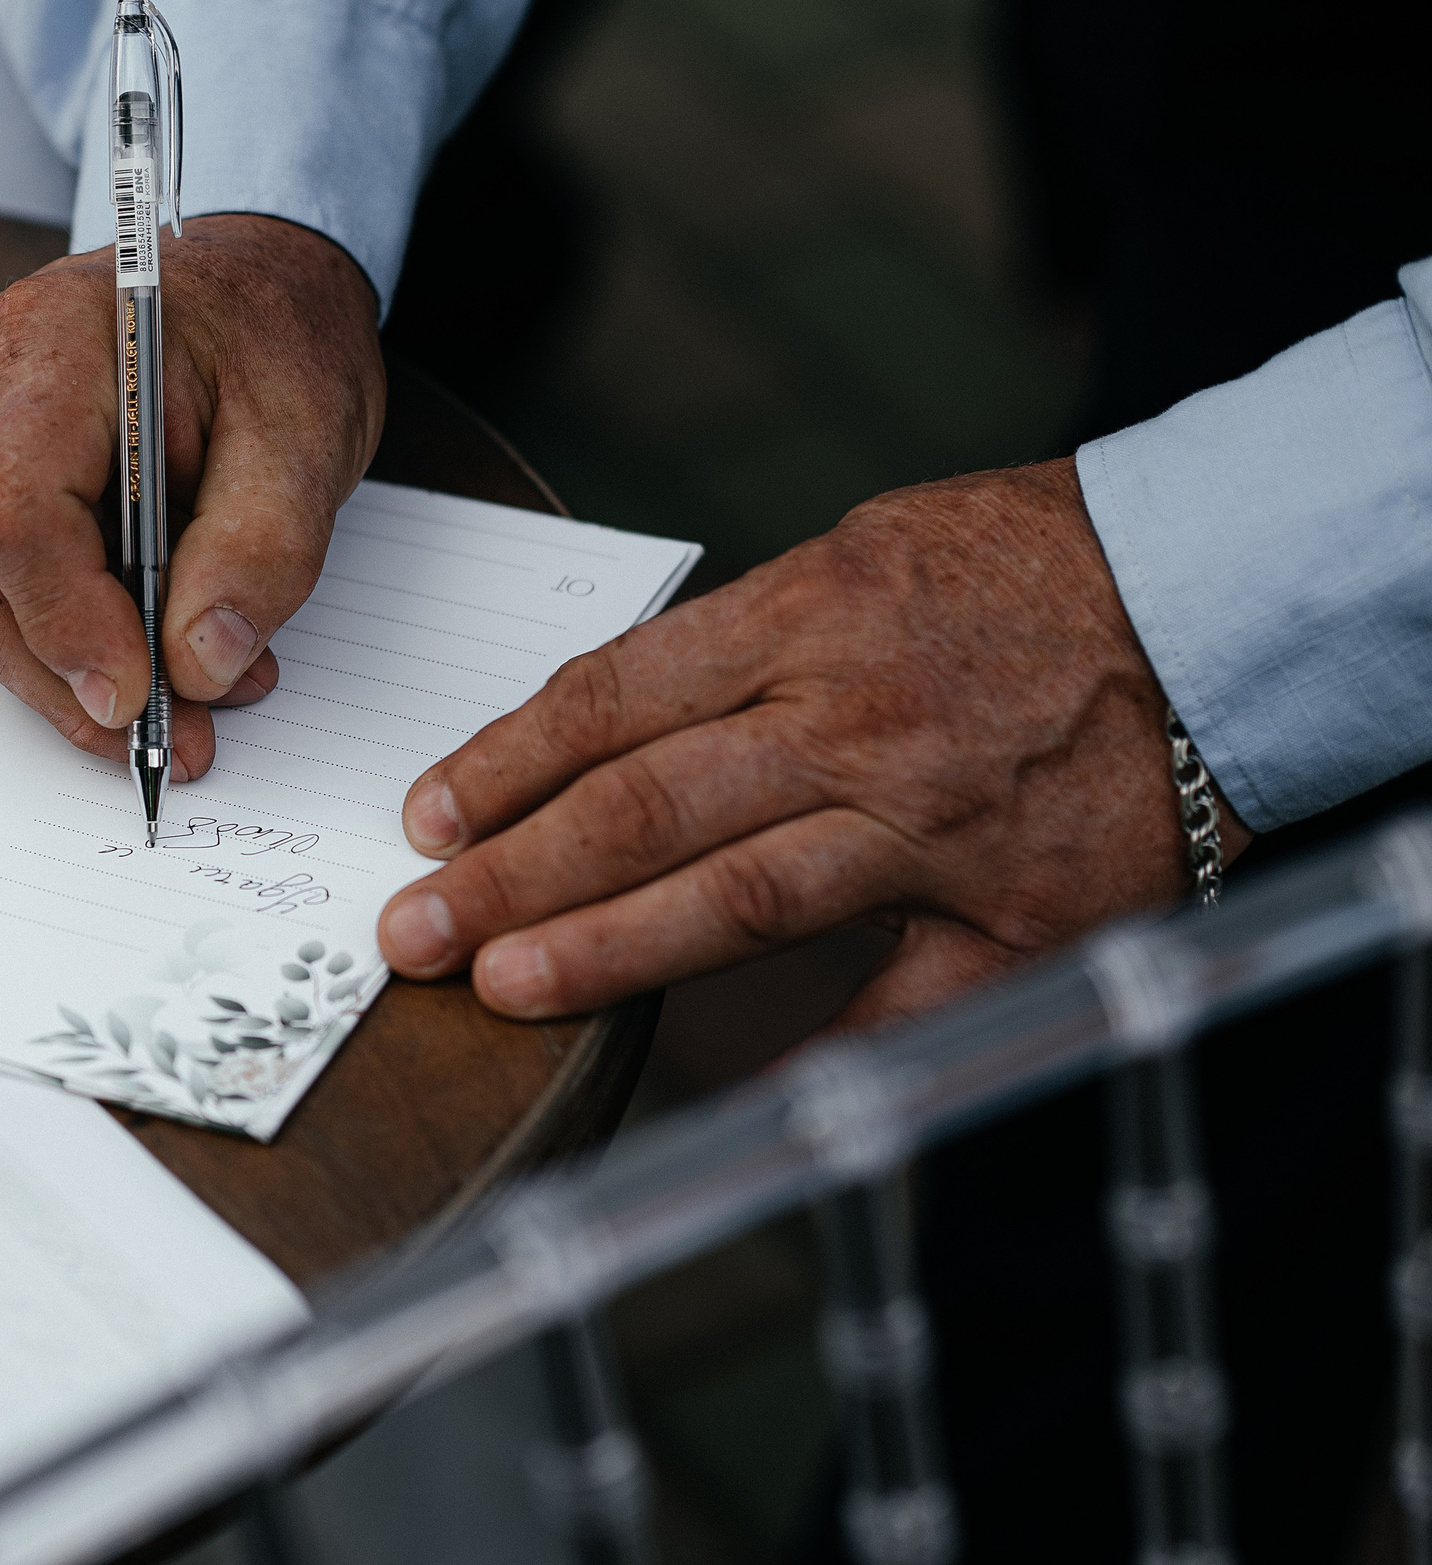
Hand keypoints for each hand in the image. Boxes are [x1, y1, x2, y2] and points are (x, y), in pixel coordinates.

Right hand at [0, 214, 383, 775]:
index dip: (67, 622)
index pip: (12, 509)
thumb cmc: (273, 336)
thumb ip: (259, 551)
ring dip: (77, 672)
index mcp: (52, 339)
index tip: (140, 697)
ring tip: (194, 696)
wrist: (252, 285)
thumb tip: (198, 662)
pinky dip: (70, 639)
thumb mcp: (306, 437)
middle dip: (76, 678)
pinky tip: (152, 653)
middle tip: (180, 740)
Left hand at [374, 460, 1253, 1031]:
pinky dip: (803, 1052)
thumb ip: (747, 639)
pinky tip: (707, 1088)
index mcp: (811, 616)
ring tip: (501, 986)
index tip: (426, 818)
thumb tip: (612, 719)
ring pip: (736, 897)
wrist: (1226, 589)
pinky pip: (892, 1005)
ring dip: (604, 950)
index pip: (613, 699)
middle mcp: (858, 723)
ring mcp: (937, 827)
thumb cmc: (1031, 563)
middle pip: (643, 807)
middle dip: (508, 874)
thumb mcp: (866, 548)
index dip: (503, 764)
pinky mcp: (1023, 914)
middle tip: (411, 929)